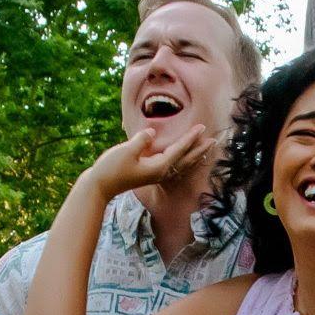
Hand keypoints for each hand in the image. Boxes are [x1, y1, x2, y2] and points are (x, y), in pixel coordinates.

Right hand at [85, 120, 217, 197]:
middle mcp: (161, 173)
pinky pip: (173, 168)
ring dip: (194, 157)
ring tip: (205, 150)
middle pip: (186, 160)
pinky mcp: (150, 175)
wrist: (100, 186)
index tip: (202, 128)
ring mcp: (156, 176)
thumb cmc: (111, 168)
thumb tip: (153, 133)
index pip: (179, 150)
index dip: (191, 138)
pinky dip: (183, 163)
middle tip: (214, 140)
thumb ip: (142, 140)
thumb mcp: (126, 151)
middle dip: (200, 150)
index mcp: (158, 167)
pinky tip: (185, 161)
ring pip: (181, 165)